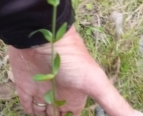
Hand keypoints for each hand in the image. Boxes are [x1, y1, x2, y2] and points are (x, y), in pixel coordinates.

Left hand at [8, 25, 142, 115]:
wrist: (44, 36)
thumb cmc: (72, 59)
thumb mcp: (97, 82)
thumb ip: (116, 105)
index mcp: (77, 97)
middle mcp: (60, 95)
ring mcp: (42, 90)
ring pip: (43, 113)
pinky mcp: (26, 85)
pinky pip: (27, 105)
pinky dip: (30, 111)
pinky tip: (31, 114)